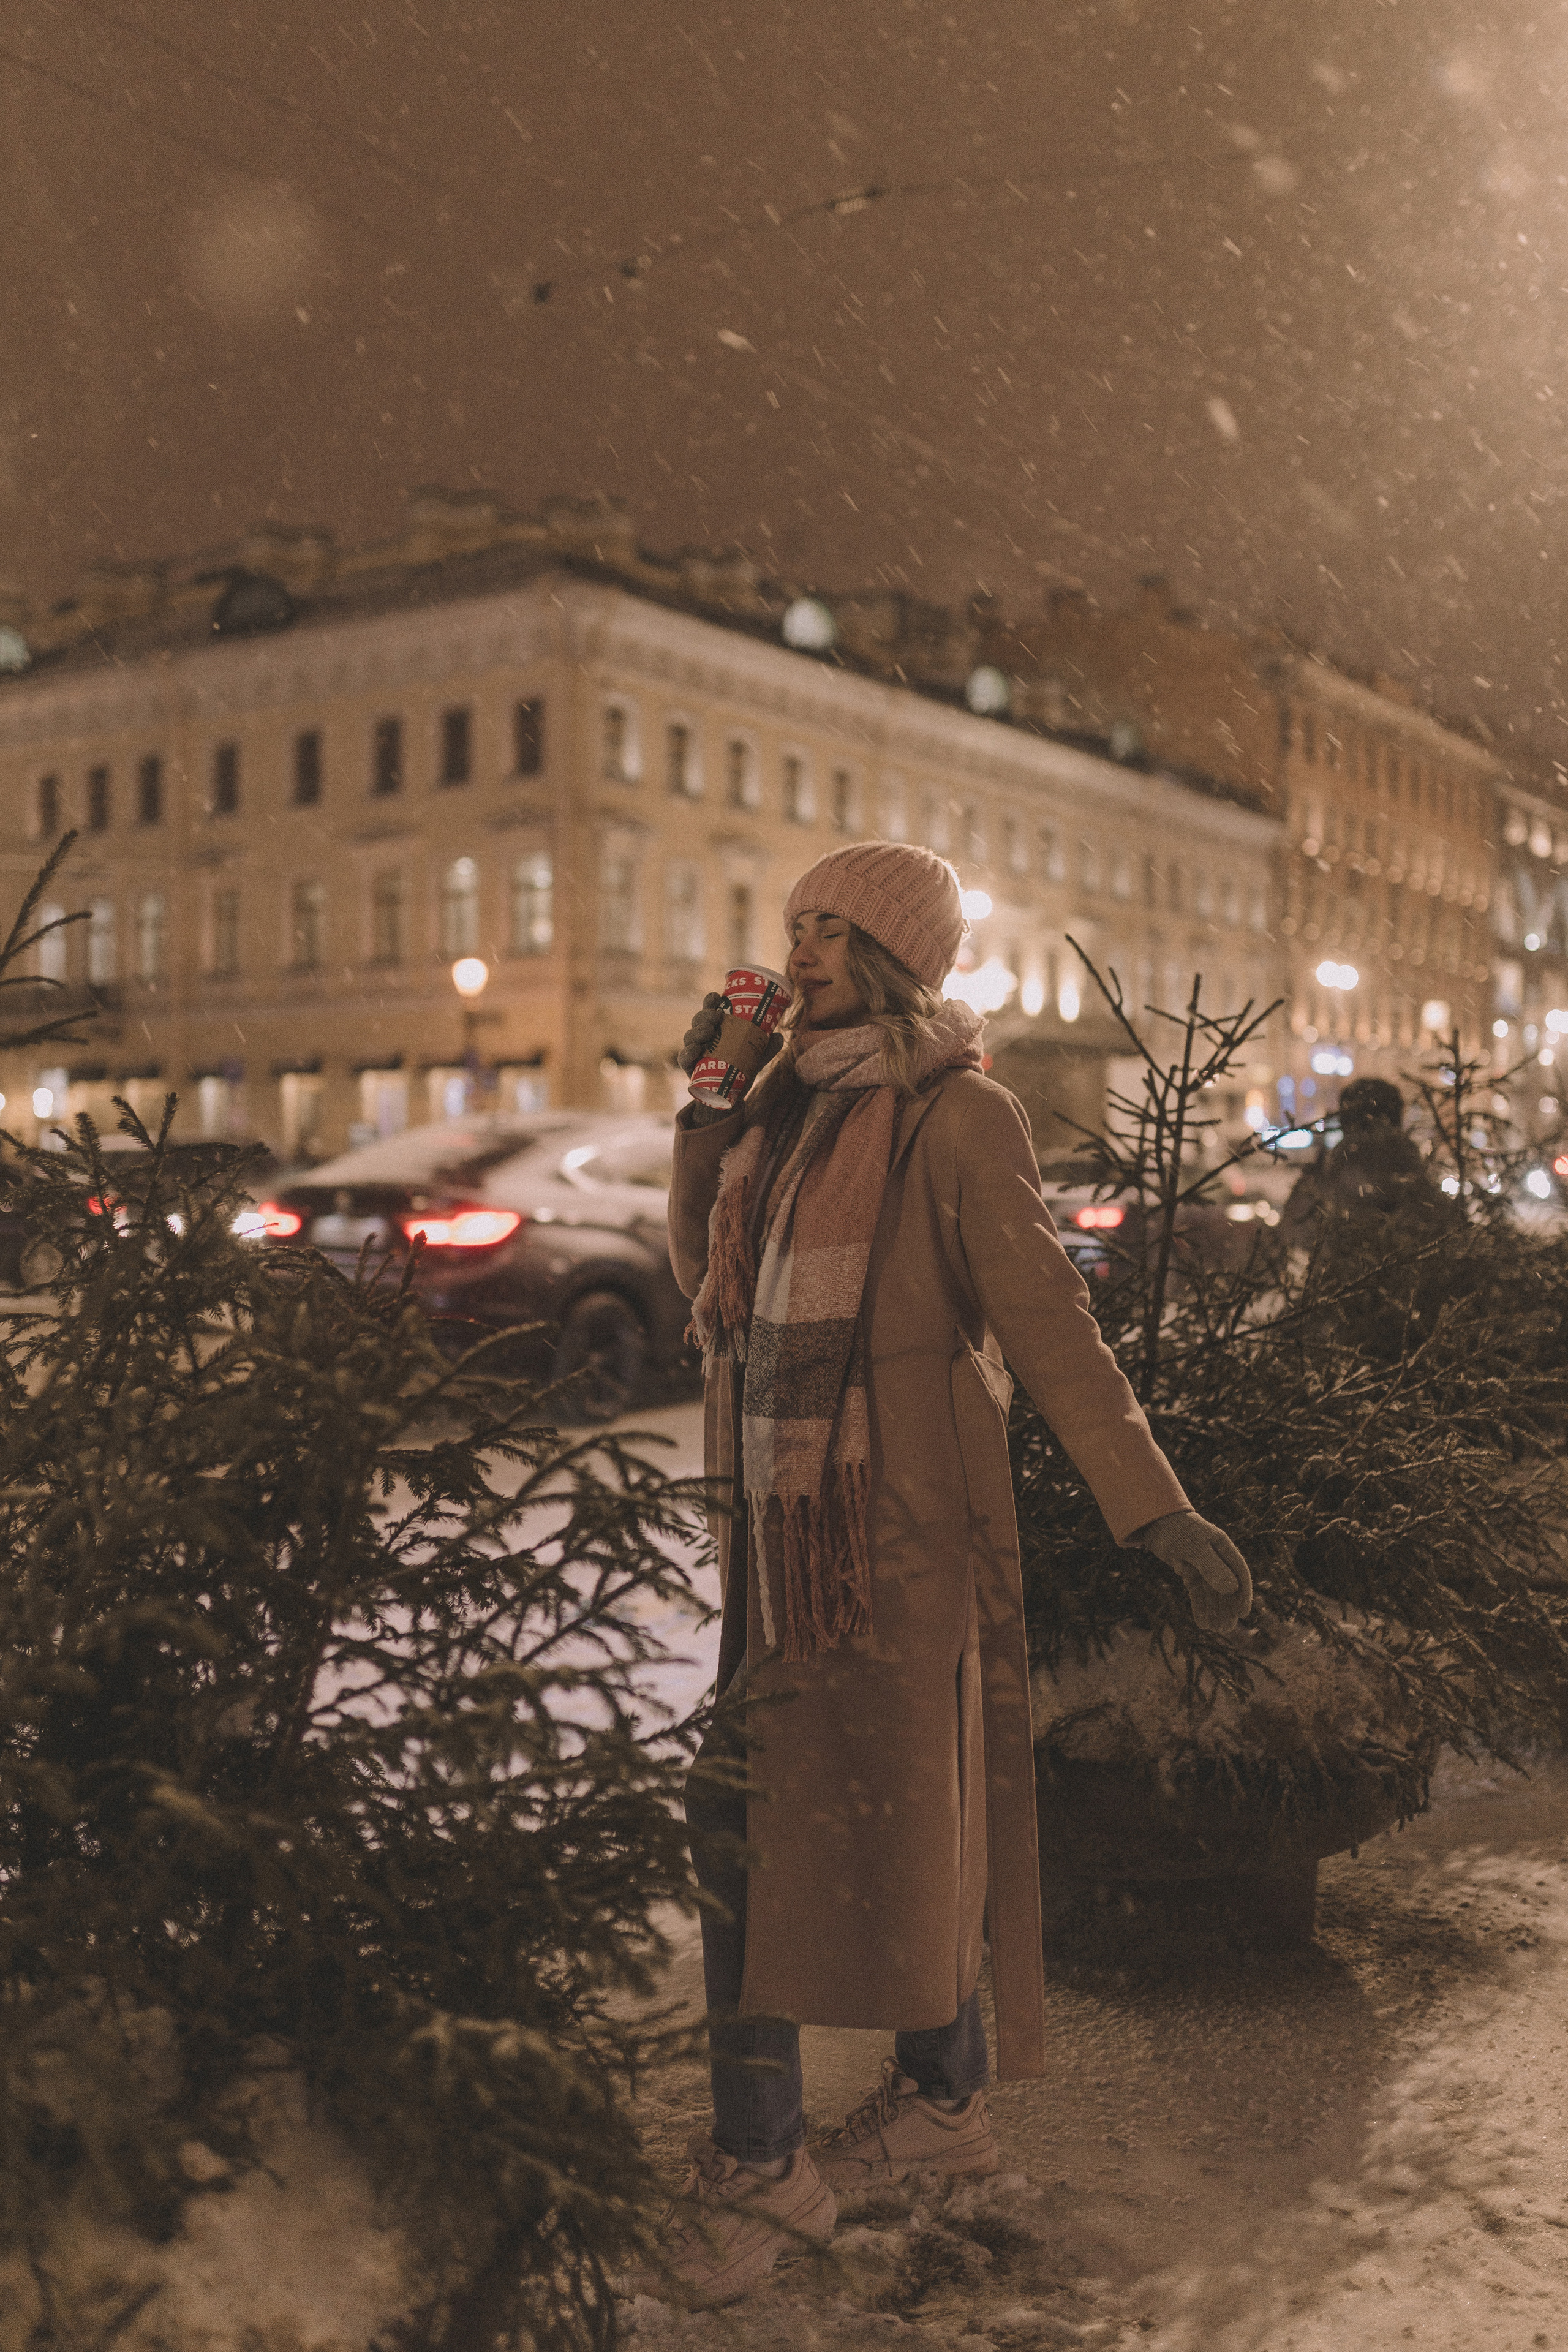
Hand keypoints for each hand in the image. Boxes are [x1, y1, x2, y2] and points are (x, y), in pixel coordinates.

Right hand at [677, 998, 783, 1083]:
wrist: (727, 1098)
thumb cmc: (738, 1070)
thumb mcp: (754, 1059)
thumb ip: (766, 1048)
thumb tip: (779, 1035)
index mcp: (716, 1029)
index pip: (710, 1010)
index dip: (710, 1001)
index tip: (717, 996)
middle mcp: (702, 1037)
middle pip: (699, 1020)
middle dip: (705, 1015)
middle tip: (717, 1016)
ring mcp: (694, 1051)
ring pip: (690, 1036)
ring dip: (697, 1031)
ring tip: (708, 1031)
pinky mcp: (689, 1068)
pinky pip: (684, 1058)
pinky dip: (687, 1053)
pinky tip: (694, 1050)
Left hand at [1128, 1509, 1253, 1631]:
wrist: (1153, 1522)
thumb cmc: (1175, 1530)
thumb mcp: (1194, 1548)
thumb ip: (1212, 1567)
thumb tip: (1232, 1589)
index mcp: (1223, 1547)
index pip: (1239, 1573)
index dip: (1243, 1593)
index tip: (1243, 1613)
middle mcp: (1216, 1557)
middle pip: (1226, 1587)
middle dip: (1227, 1608)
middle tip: (1226, 1629)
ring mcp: (1203, 1565)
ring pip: (1212, 1592)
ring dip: (1214, 1610)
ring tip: (1215, 1630)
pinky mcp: (1190, 1571)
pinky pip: (1197, 1592)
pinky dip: (1200, 1606)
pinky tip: (1202, 1622)